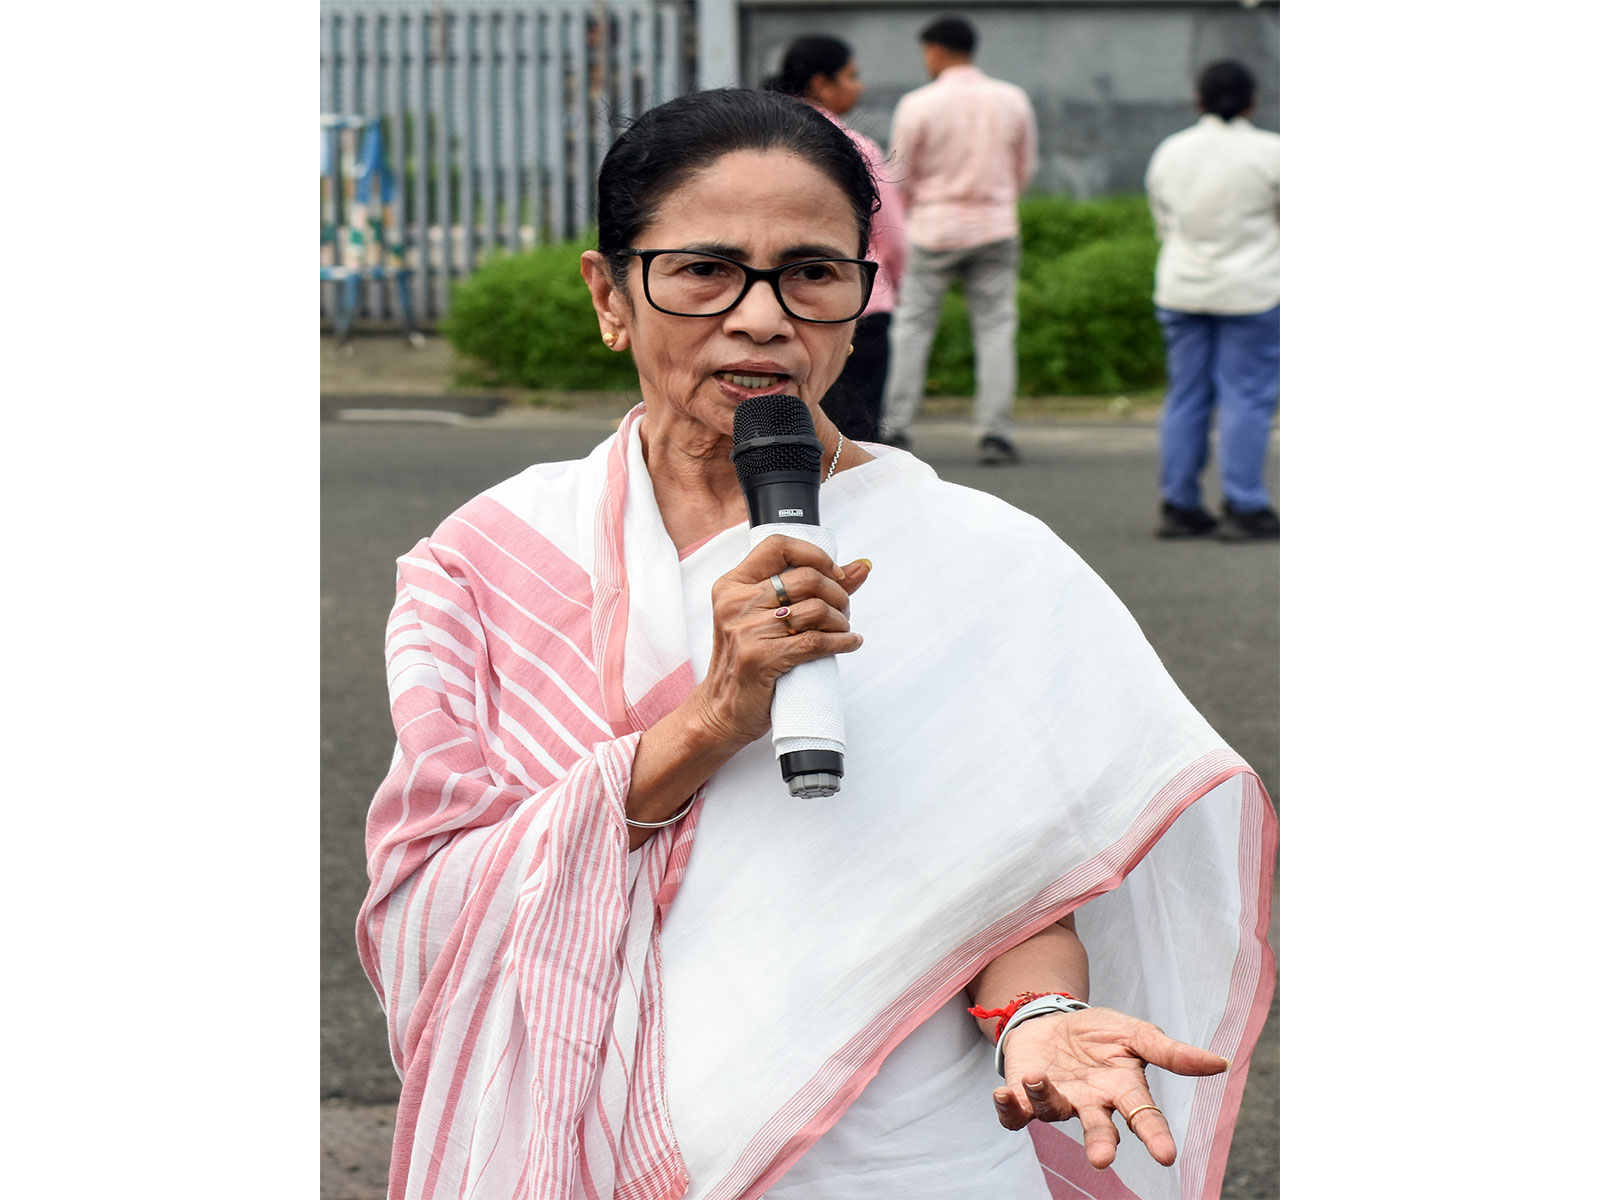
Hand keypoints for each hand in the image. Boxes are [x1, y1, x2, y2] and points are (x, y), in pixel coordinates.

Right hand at [689, 535, 870, 749]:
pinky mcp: (760, 658)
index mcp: (732, 585)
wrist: (721, 710)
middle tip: (844, 609)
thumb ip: (812, 588)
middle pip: (806, 578)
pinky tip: (848, 643)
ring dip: (841, 621)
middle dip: (837, 593)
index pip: (778, 546)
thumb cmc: (746, 663)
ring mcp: (746, 630)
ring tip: (843, 629)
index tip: (834, 574)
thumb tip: (861, 567)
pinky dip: (842, 642)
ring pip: (815, 610)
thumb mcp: (765, 617)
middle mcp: (735, 603)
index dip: (815, 555)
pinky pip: (815, 642)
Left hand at [991, 1007, 1227, 1169]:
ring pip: (1053, 1113)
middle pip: (1099, 1130)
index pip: (1144, 1117)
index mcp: (1123, 1091)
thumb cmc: (1098, 1033)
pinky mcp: (1024, 1095)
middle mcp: (1092, 1104)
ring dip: (1045, 1100)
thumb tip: (1219, 1062)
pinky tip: (1003, 1094)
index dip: (1154, 1136)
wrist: (1052, 1019)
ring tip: (1039, 1079)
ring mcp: (1058, 1102)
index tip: (1166, 1156)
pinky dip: (1008, 1107)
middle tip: (1102, 1158)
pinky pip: (1015, 1112)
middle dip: (1101, 1143)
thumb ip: (1171, 1053)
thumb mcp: (1136, 1033)